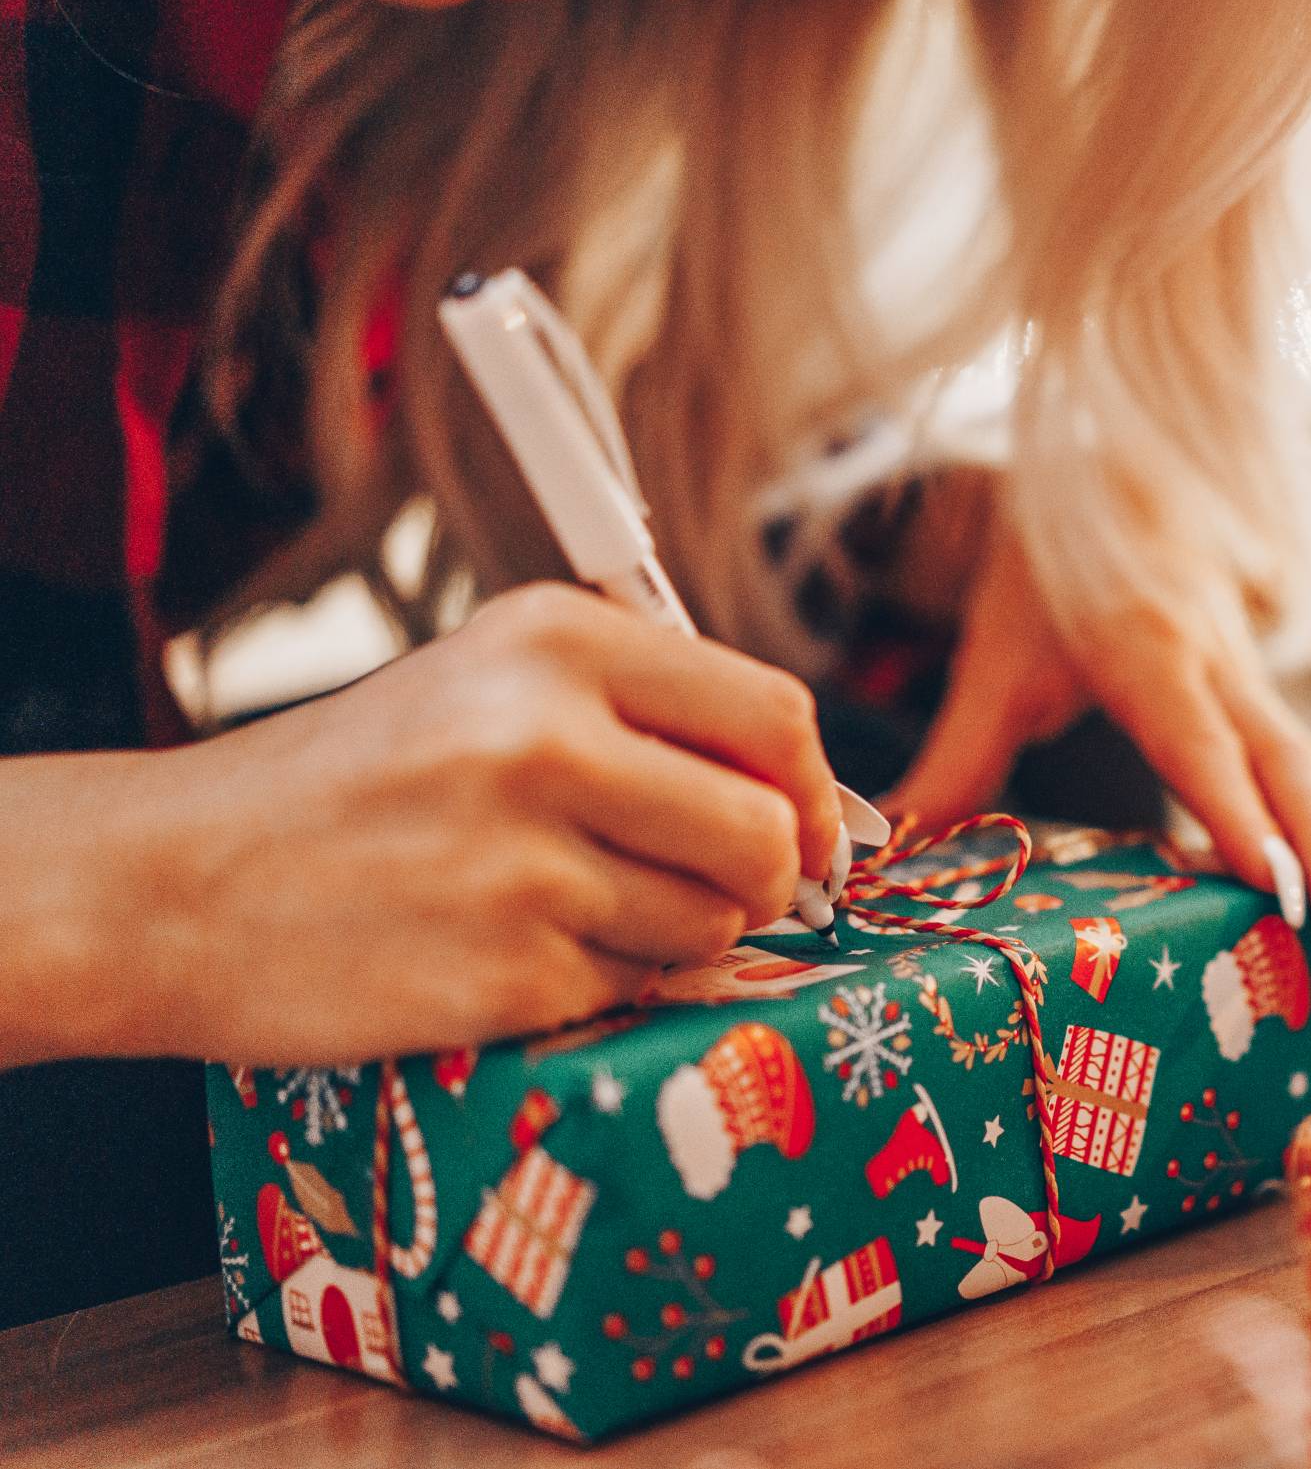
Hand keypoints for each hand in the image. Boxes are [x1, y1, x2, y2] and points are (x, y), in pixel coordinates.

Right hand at [0, 584, 840, 1067]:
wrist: (178, 882)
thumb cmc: (357, 783)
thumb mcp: (493, 685)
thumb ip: (650, 716)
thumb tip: (814, 797)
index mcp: (556, 641)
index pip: (773, 715)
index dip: (813, 786)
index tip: (810, 827)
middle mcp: (544, 737)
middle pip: (767, 832)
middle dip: (768, 878)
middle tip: (715, 887)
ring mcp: (523, 862)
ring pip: (714, 922)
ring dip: (676, 933)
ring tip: (572, 906)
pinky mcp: (503, 972)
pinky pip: (636, 987)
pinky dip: (601, 982)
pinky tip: (514, 950)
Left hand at [884, 531, 1310, 961]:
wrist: (1114, 472)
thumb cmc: (1049, 574)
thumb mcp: (996, 663)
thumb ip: (956, 762)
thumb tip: (882, 852)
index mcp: (1146, 649)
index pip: (1200, 743)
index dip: (1240, 816)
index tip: (1278, 889)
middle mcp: (1216, 664)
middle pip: (1288, 762)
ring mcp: (1250, 677)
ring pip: (1307, 766)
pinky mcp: (1260, 693)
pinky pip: (1300, 768)